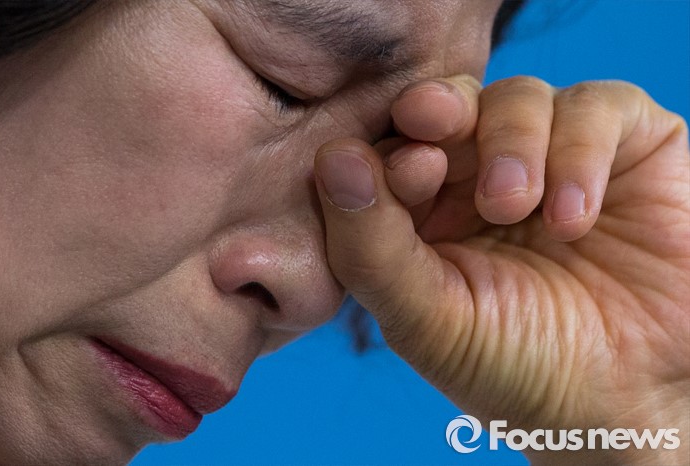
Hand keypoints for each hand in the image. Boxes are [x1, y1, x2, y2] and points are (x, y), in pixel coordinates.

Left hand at [314, 76, 689, 464]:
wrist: (620, 400)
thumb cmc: (513, 364)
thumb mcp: (427, 319)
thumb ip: (369, 248)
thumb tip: (333, 158)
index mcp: (422, 212)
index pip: (388, 149)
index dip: (389, 144)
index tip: (409, 170)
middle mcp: (481, 176)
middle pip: (447, 104)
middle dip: (439, 110)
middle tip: (436, 126)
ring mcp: (551, 157)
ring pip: (517, 96)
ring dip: (510, 143)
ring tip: (517, 207)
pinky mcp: (623, 147)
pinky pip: (595, 108)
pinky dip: (578, 152)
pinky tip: (572, 218)